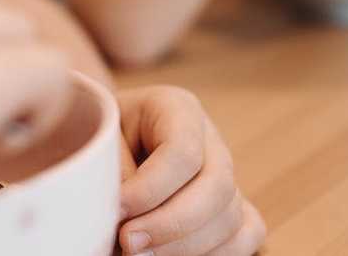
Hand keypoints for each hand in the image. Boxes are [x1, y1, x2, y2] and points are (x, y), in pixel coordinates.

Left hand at [115, 87, 265, 255]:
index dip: (150, 189)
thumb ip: (114, 169)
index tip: (116, 210)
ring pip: (230, 216)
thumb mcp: (101, 136)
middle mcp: (210, 139)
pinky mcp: (233, 205)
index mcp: (177, 108)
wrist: (109, 141)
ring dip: (186, 246)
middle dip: (171, 224)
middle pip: (216, 186)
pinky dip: (218, 254)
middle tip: (127, 243)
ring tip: (139, 254)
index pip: (182, 151)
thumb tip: (125, 213)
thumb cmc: (103, 136)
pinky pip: (246, 234)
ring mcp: (227, 173)